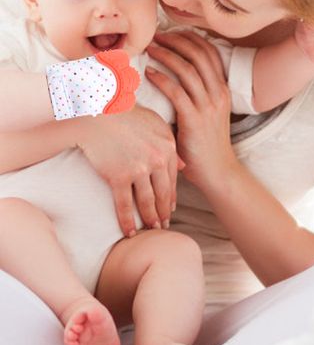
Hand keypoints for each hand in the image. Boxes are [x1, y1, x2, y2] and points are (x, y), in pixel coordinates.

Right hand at [77, 106, 179, 235]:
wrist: (99, 111)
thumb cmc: (127, 114)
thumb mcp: (157, 124)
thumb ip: (171, 144)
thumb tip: (183, 166)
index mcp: (168, 147)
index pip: (173, 178)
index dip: (171, 196)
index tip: (170, 208)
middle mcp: (157, 160)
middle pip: (163, 193)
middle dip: (164, 212)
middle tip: (164, 225)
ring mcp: (139, 169)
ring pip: (147, 201)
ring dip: (150, 218)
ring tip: (152, 229)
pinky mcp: (119, 177)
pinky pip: (124, 205)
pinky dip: (127, 221)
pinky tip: (130, 232)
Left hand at [145, 31, 238, 191]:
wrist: (217, 170)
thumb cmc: (207, 143)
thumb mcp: (209, 113)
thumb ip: (197, 95)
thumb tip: (173, 77)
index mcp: (222, 89)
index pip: (210, 52)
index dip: (190, 38)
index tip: (172, 33)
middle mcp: (218, 93)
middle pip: (199, 55)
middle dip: (177, 41)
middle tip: (157, 36)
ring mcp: (208, 106)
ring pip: (187, 69)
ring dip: (167, 55)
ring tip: (150, 49)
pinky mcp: (195, 119)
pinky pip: (177, 92)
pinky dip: (162, 79)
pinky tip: (150, 73)